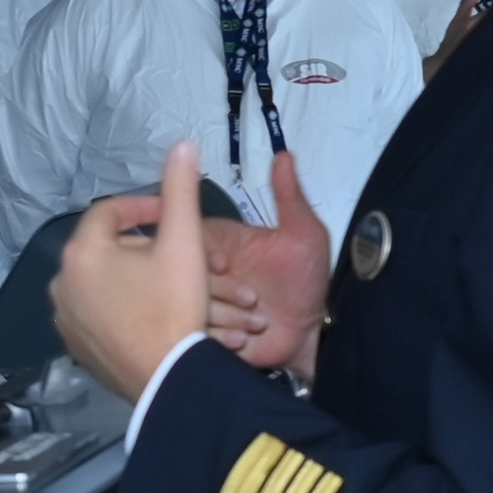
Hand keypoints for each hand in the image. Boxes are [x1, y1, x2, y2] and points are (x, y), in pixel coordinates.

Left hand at [53, 139, 212, 399]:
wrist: (170, 379)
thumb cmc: (175, 307)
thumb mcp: (184, 243)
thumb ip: (180, 190)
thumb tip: (182, 145)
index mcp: (81, 252)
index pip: (110, 211)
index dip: (145, 206)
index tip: (172, 214)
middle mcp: (61, 283)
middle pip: (108, 250)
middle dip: (148, 248)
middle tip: (183, 257)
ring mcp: (65, 320)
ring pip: (104, 284)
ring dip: (137, 279)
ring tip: (173, 286)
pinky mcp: (76, 348)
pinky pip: (99, 315)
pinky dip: (123, 308)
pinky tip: (153, 313)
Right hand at [205, 149, 332, 375]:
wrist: (311, 332)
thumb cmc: (305, 281)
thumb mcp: (303, 235)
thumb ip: (289, 196)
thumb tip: (284, 153)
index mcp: (217, 242)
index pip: (189, 236)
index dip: (202, 250)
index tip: (224, 263)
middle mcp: (202, 272)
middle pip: (181, 273)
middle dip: (217, 289)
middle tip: (250, 298)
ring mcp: (199, 304)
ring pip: (185, 305)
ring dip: (223, 315)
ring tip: (256, 321)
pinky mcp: (201, 334)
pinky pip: (191, 335)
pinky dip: (218, 338)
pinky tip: (244, 339)